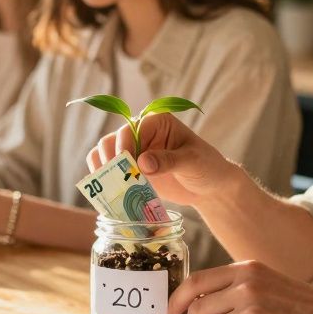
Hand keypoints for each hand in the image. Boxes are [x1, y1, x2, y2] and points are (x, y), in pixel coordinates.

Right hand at [86, 112, 236, 206]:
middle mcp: (141, 132)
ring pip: (105, 153)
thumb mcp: (192, 162)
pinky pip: (109, 170)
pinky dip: (103, 179)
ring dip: (103, 169)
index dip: (124, 147)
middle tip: (115, 179)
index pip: (131, 129)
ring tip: (108, 187)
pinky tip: (106, 192)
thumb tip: (142, 163)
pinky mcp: (130, 168)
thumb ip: (168, 160)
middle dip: (110, 160)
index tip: (127, 167)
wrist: (210, 187)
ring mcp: (134, 150)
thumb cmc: (206, 167)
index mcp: (157, 121)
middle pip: (112, 140)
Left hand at [169, 260, 312, 313]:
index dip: (177, 300)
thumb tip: (199, 304)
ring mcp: (252, 312)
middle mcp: (246, 287)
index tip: (171, 312)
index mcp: (246, 269)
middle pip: (197, 311)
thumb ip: (237, 286)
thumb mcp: (269, 281)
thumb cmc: (305, 306)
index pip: (196, 282)